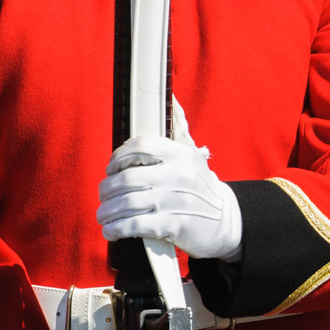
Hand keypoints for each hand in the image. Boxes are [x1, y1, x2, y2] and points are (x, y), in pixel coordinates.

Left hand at [97, 127, 243, 261]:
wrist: (225, 220)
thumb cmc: (200, 187)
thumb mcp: (193, 156)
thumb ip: (176, 132)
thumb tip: (172, 99)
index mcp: (180, 154)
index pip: (139, 147)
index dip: (118, 158)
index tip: (111, 169)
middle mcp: (178, 175)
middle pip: (126, 178)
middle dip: (107, 189)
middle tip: (104, 196)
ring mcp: (175, 200)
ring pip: (126, 203)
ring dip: (107, 212)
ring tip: (104, 215)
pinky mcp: (173, 225)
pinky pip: (134, 225)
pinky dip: (117, 229)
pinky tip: (111, 231)